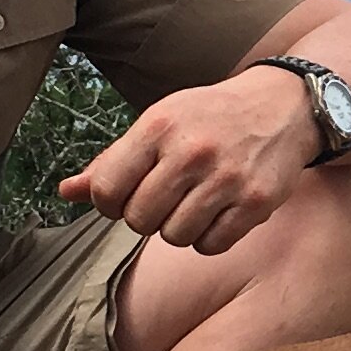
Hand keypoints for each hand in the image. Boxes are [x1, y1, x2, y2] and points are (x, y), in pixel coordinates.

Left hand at [57, 68, 319, 253]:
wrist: (284, 105)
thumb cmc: (211, 117)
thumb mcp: (159, 124)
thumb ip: (112, 161)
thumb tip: (65, 192)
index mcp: (158, 127)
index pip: (106, 190)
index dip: (109, 203)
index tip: (127, 196)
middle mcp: (191, 151)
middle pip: (139, 220)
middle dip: (147, 216)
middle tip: (167, 197)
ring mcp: (226, 178)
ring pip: (175, 237)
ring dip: (180, 227)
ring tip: (196, 201)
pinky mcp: (256, 201)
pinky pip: (211, 246)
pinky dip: (211, 237)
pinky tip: (219, 211)